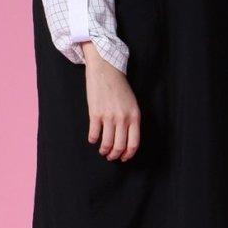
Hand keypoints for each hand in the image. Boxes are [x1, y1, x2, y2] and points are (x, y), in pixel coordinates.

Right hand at [81, 41, 140, 160]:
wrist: (106, 69)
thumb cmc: (120, 87)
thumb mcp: (132, 103)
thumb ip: (131, 120)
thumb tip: (126, 138)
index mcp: (134, 116)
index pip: (134, 143)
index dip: (128, 154)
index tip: (123, 158)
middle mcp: (123, 118)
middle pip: (120, 146)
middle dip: (115, 155)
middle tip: (111, 157)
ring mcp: (109, 116)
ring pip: (107, 143)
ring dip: (104, 150)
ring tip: (102, 150)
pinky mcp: (95, 113)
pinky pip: (94, 134)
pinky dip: (92, 139)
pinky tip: (92, 139)